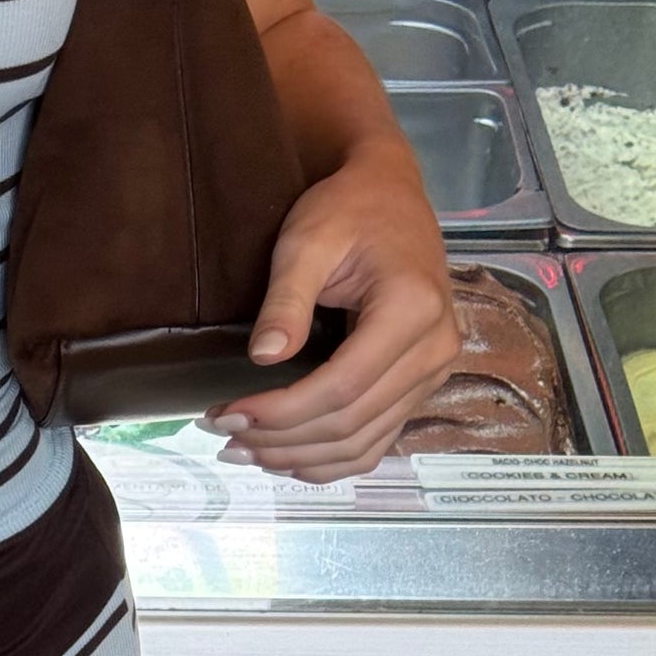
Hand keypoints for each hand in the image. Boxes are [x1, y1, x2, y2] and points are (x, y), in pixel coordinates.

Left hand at [203, 139, 459, 481]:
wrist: (390, 195)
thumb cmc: (348, 209)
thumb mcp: (307, 241)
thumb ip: (286, 300)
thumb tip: (263, 358)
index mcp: (412, 309)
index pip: (341, 387)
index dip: (280, 412)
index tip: (227, 414)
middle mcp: (434, 348)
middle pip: (350, 423)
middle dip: (280, 439)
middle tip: (222, 435)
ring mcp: (432, 371)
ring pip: (363, 443)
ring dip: (300, 458)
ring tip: (244, 451)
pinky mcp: (419, 383)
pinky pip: (377, 440)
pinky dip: (331, 460)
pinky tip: (287, 458)